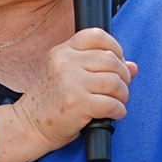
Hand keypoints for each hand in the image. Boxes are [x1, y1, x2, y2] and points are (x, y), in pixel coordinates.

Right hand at [0, 28, 137, 161]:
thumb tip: (132, 66)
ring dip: (123, 94)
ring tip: (118, 102)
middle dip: (123, 75)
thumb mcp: (67, 75)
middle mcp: (66, 63)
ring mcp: (71, 83)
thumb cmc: (50, 102)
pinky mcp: (78, 104)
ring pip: (114, 81)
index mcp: (62, 51)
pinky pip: (111, 104)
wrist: (28, 125)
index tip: (119, 62)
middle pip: (111, 60)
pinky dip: (119, 110)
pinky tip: (115, 113)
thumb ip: (97, 67)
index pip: (96, 35)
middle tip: (121, 88)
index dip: (115, 47)